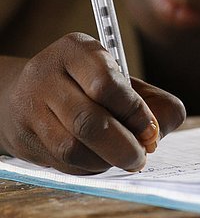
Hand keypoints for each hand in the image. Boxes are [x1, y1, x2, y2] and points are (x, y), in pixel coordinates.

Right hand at [0, 33, 185, 174]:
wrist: (24, 92)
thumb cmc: (85, 85)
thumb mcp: (119, 78)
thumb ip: (150, 100)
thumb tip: (158, 132)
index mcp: (76, 49)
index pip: (106, 83)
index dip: (134, 112)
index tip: (151, 131)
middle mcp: (47, 73)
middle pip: (88, 120)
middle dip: (123, 146)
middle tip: (140, 157)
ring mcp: (30, 106)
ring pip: (72, 147)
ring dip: (105, 161)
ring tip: (121, 158)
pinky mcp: (23, 137)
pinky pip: (61, 163)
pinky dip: (88, 168)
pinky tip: (98, 159)